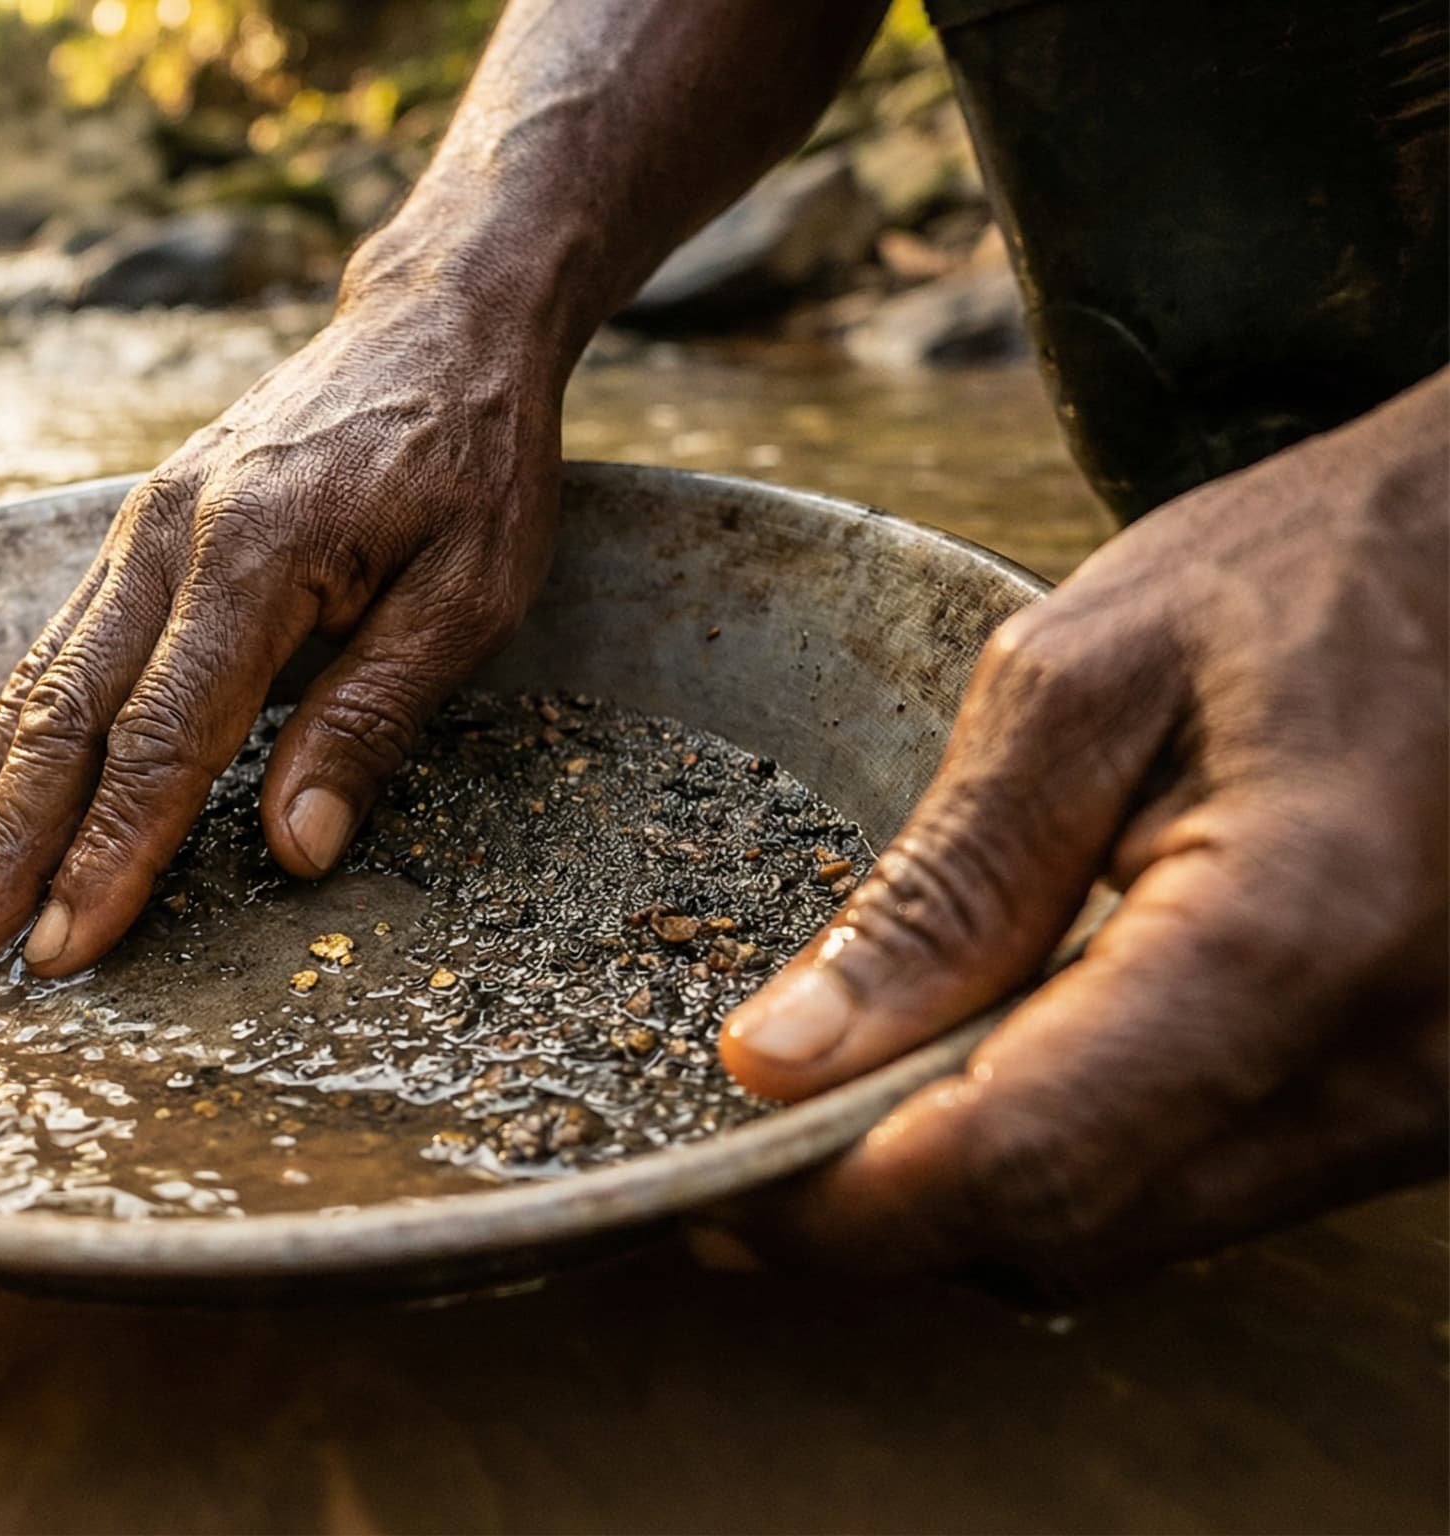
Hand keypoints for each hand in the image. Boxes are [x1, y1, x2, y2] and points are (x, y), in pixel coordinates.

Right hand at [0, 262, 566, 981]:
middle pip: (63, 721)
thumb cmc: (473, 458)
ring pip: (31, 689)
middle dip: (0, 854)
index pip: (163, 738)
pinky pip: (47, 655)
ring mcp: (134, 535)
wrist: (435, 322)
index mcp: (255, 553)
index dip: (108, 854)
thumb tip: (297, 849)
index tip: (59, 951)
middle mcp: (166, 541)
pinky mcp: (130, 540)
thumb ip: (374, 717)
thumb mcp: (471, 592)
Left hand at [718, 372, 1449, 1295]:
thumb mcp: (1087, 676)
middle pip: (1072, 1237)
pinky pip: (1212, 1189)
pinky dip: (1085, 1150)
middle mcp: (1391, 1067)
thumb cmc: (1320, 574)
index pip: (1023, 1163)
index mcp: (1297, 933)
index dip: (841, 1208)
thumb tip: (780, 1058)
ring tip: (875, 1067)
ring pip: (1139, 1235)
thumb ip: (939, 884)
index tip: (713, 1190)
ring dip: (984, 1184)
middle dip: (891, 1208)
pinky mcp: (1428, 1112)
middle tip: (762, 1124)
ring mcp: (1430, 1110)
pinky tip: (1015, 1046)